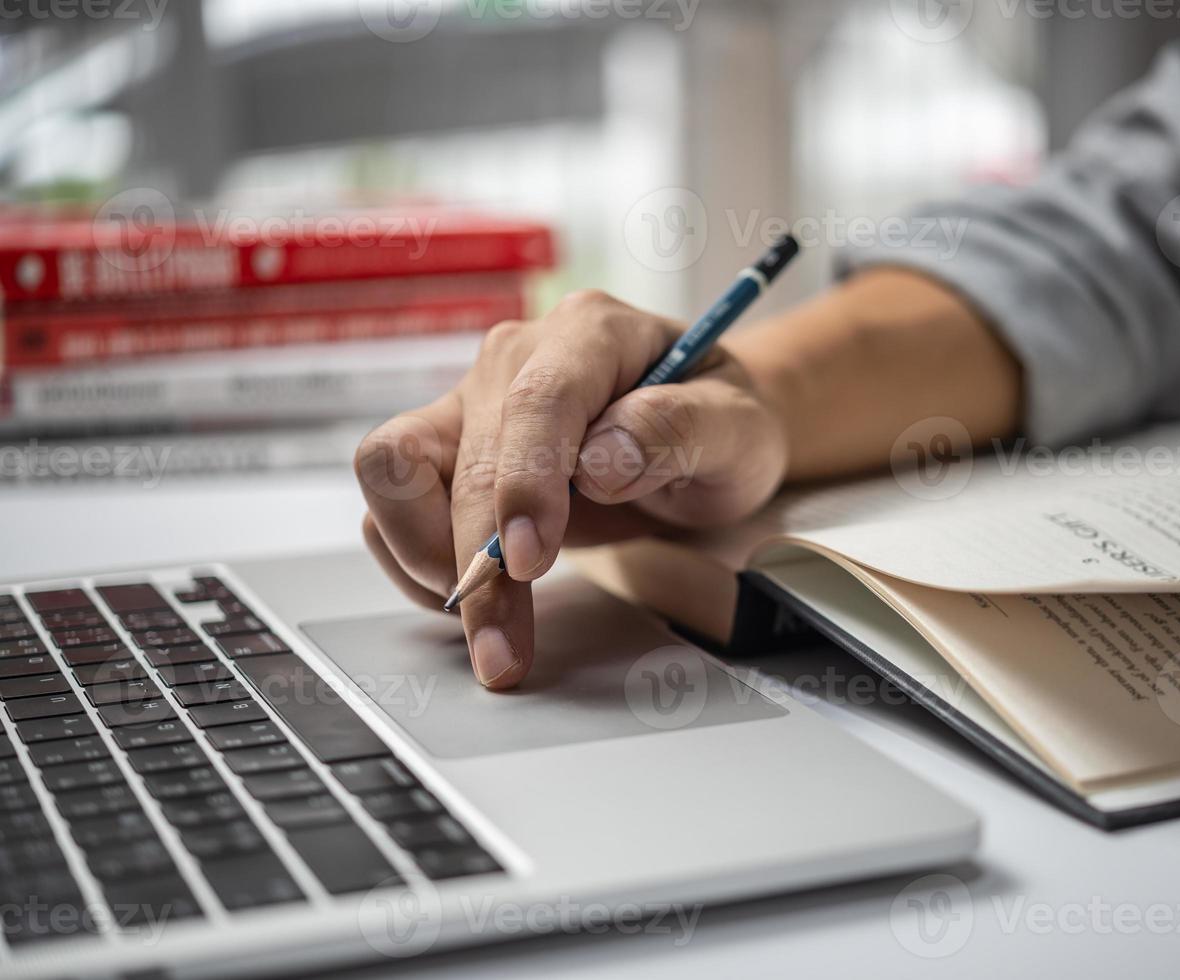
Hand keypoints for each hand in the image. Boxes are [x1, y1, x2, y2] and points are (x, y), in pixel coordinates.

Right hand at [354, 290, 789, 689]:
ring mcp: (473, 400)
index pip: (536, 399)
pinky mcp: (448, 447)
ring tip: (491, 624)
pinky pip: (393, 499)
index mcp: (592, 332)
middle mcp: (516, 356)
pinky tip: (479, 596)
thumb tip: (598, 463)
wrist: (701, 429)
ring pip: (395, 471)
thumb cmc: (720, 424)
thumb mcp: (737, 428)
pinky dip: (416, 558)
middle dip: (478, 564)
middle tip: (506, 650)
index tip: (527, 561)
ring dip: (428, 558)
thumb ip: (681, 429)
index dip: (523, 483)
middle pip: (465, 457)